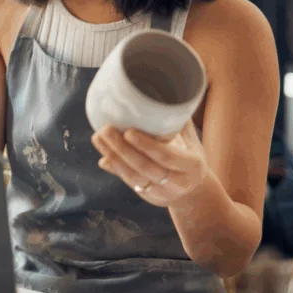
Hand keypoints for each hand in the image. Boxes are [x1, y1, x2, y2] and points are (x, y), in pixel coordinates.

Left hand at [91, 120, 209, 207]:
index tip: (128, 131)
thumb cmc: (191, 156)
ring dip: (114, 157)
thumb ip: (179, 123)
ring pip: (134, 176)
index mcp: (191, 165)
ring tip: (99, 138)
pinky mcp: (148, 196)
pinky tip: (104, 155)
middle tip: (105, 129)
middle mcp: (177, 182)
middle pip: (145, 167)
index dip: (146, 145)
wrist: (193, 191)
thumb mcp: (192, 141)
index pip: (167, 156)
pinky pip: (130, 182)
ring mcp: (162, 192)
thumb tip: (164, 96)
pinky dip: (115, 168)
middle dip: (122, 149)